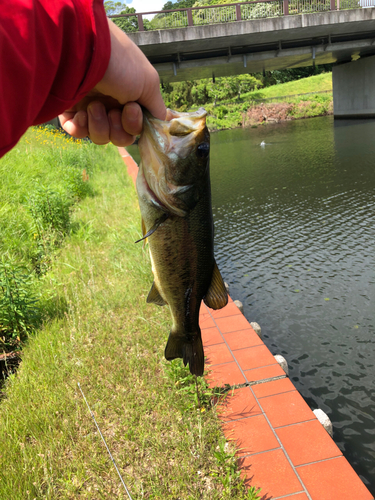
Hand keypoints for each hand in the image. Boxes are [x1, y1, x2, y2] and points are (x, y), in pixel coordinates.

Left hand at [59, 19, 165, 145]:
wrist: (85, 50)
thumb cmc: (121, 65)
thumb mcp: (149, 83)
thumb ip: (156, 108)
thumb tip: (160, 123)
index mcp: (129, 98)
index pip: (134, 128)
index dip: (134, 126)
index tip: (131, 109)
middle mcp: (110, 103)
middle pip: (118, 136)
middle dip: (118, 129)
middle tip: (113, 111)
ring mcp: (88, 107)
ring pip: (99, 136)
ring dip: (100, 125)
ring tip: (94, 106)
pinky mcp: (68, 110)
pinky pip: (77, 132)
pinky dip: (80, 128)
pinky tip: (82, 114)